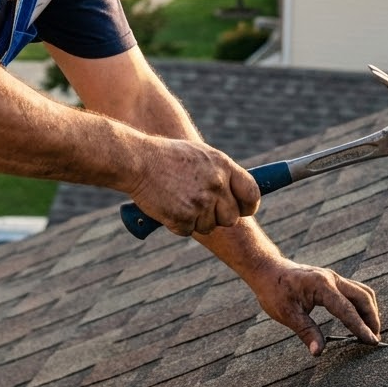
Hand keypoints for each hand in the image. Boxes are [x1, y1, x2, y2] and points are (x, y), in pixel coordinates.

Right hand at [128, 140, 259, 235]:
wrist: (136, 160)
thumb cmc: (165, 156)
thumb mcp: (199, 155)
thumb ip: (219, 173)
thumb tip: (233, 194)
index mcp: (224, 166)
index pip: (251, 194)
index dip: (247, 206)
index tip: (240, 210)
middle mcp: (216, 185)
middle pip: (231, 218)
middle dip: (217, 217)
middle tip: (199, 207)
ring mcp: (201, 202)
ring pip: (209, 227)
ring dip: (195, 221)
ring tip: (177, 200)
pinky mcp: (184, 217)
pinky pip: (187, 231)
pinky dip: (176, 224)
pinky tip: (166, 206)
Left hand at [244, 258, 380, 355]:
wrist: (266, 269)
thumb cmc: (273, 290)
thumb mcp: (286, 313)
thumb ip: (306, 332)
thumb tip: (319, 353)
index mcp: (320, 286)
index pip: (347, 309)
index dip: (360, 327)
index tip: (372, 342)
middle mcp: (331, 278)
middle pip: (362, 297)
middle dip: (372, 318)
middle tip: (375, 339)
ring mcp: (332, 277)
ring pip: (362, 292)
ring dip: (370, 310)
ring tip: (370, 330)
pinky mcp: (331, 280)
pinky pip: (354, 290)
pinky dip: (362, 304)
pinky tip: (360, 318)